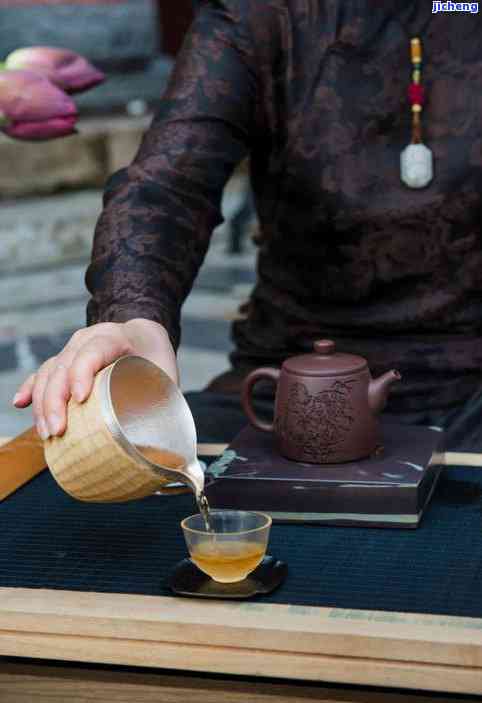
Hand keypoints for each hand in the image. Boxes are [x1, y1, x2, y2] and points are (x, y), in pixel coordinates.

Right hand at [13, 319, 177, 439]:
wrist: (144, 337)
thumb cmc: (156, 358)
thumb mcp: (166, 373)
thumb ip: (165, 400)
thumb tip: (167, 444)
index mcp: (115, 336)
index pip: (93, 350)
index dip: (82, 372)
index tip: (80, 399)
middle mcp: (87, 339)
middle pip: (63, 364)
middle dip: (56, 399)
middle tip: (59, 431)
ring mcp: (72, 350)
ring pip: (49, 372)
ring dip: (42, 403)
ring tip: (47, 433)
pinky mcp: (63, 363)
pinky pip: (42, 374)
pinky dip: (31, 389)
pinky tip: (20, 403)